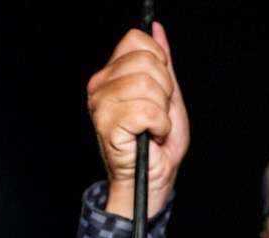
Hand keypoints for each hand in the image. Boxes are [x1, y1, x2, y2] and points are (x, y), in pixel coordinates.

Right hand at [87, 21, 189, 217]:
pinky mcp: (107, 124)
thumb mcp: (168, 96)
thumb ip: (163, 63)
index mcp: (112, 74)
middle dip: (165, 91)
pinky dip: (160, 126)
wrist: (155, 178)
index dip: (160, 63)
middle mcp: (100, 85)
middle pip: (147, 61)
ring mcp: (100, 104)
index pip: (137, 40)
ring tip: (154, 126)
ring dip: (162, 111)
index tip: (161, 89)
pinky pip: (148, 110)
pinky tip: (151, 136)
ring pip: (148, 85)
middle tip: (158, 114)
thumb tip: (156, 29)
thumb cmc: (160, 143)